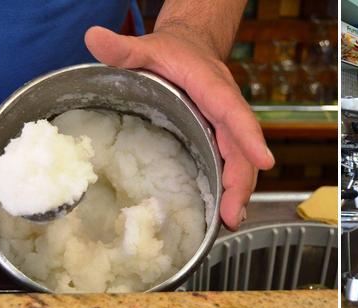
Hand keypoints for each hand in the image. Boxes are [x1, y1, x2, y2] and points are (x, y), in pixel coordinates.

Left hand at [85, 25, 274, 229]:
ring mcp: (227, 127)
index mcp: (212, 87)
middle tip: (232, 214)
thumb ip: (124, 48)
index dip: (249, 138)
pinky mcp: (223, 140)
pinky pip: (233, 164)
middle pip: (242, 148)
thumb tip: (93, 38)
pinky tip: (225, 212)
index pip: (234, 113)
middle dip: (241, 181)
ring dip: (239, 191)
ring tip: (230, 220)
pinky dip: (232, 188)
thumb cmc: (171, 51)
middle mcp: (227, 110)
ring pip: (241, 161)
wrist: (191, 47)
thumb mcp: (147, 48)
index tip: (264, 161)